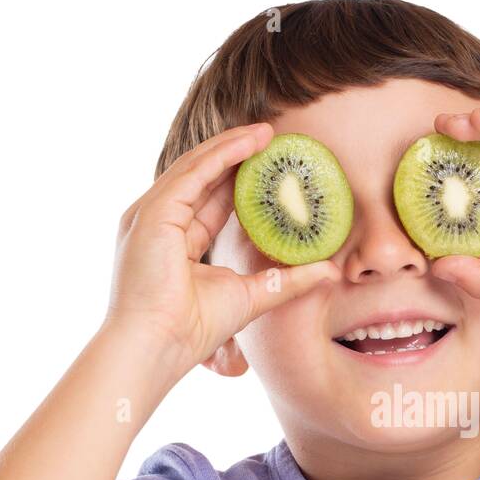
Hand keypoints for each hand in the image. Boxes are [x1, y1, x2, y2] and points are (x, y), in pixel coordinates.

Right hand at [104, 122, 340, 375]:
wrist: (158, 347)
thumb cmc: (192, 330)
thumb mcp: (253, 295)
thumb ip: (288, 280)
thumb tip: (328, 270)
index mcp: (174, 241)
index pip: (209, 200)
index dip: (240, 181)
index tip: (272, 166)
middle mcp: (159, 223)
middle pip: (201, 177)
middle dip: (237, 156)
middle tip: (273, 138)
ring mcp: (151, 216)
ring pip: (196, 167)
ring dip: (232, 146)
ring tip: (267, 133)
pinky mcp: (153, 213)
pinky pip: (193, 172)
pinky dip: (221, 155)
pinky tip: (249, 144)